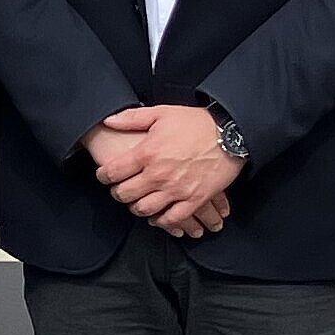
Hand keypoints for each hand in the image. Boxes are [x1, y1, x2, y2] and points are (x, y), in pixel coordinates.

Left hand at [88, 104, 237, 239]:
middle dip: (117, 193)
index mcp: (147, 153)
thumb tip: (109, 121)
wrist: (231, 134)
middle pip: (125, 194)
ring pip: (145, 209)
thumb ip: (132, 118)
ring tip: (136, 202)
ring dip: (136, 208)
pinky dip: (162, 221)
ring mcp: (177, 189)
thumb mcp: (162, 113)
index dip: (103, 176)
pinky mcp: (195, 199)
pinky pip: (172, 218)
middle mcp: (159, 174)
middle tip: (118, 190)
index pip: (113, 172)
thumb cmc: (196, 123)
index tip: (104, 176)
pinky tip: (157, 216)